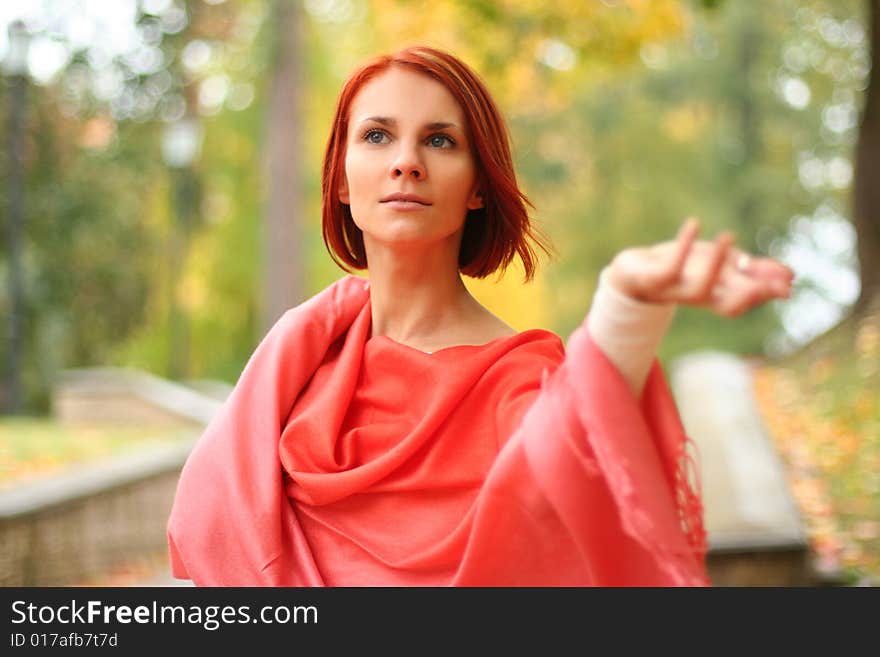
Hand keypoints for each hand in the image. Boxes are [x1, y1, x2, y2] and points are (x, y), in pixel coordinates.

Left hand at [606, 218, 794, 316]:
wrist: (633, 272)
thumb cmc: (681, 266)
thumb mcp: (719, 264)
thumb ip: (752, 269)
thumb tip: (792, 275)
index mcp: (715, 296)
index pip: (745, 300)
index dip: (766, 293)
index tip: (789, 282)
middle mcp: (699, 297)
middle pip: (729, 303)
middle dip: (753, 291)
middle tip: (776, 278)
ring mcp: (676, 290)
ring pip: (701, 288)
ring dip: (716, 263)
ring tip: (728, 235)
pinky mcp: (655, 280)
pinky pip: (670, 268)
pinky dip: (683, 245)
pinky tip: (694, 224)